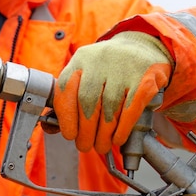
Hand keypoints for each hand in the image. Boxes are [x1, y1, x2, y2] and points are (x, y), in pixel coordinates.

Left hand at [53, 31, 172, 153]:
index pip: (65, 88)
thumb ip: (68, 100)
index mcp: (81, 59)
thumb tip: (51, 129)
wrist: (143, 49)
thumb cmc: (109, 70)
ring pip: (109, 108)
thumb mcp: (86, 76)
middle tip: (86, 146)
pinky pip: (130, 109)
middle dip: (85, 131)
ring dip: (104, 133)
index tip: (69, 135)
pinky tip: (118, 138)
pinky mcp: (145, 78)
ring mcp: (124, 68)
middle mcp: (100, 60)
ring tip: (102, 146)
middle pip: (87, 101)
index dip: (66, 116)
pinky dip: (123, 128)